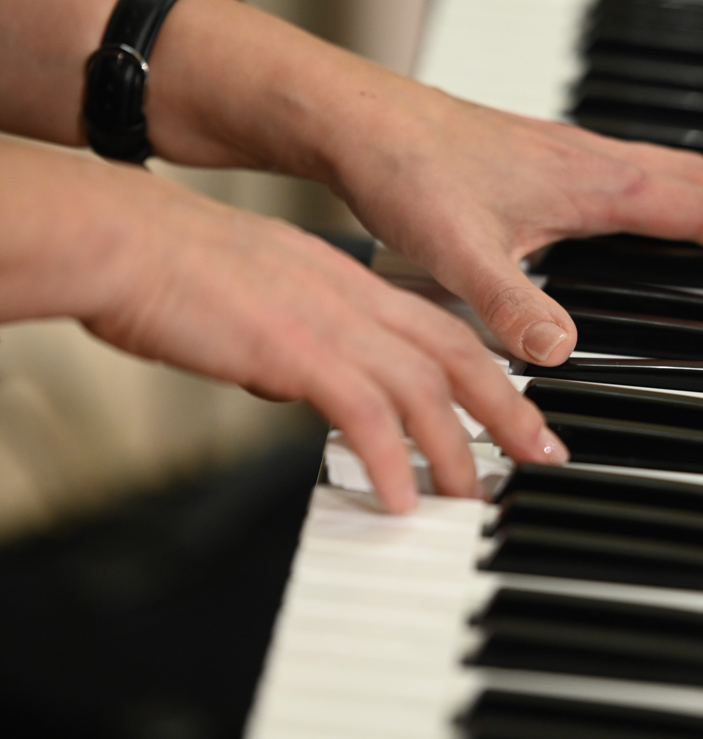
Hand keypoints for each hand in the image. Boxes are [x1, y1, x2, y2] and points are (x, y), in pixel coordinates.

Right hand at [0, 139, 565, 512]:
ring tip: (471, 500)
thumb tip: (302, 385)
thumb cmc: (169, 267)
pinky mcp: (294, 351)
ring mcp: (328, 322)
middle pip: (457, 356)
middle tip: (543, 455)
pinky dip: (391, 461)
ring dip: (457, 451)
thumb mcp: (257, 297)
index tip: (517, 408)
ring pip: (423, 390)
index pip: (441, 327)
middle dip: (509, 411)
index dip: (489, 371)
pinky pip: (363, 416)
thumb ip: (293, 339)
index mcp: (347, 280)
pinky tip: (401, 499)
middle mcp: (352, 297)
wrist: (123, 239)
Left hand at [307, 70, 702, 366]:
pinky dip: (670, 186)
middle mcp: (588, 160)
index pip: (692, 205)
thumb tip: (561, 350)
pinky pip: (633, 169)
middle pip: (696, 179)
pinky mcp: (541, 157)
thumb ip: (511, 304)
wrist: (359, 122)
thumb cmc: (407, 170)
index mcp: (588, 180)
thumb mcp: (459, 251)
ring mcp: (567, 154)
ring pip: (667, 168)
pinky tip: (651, 204)